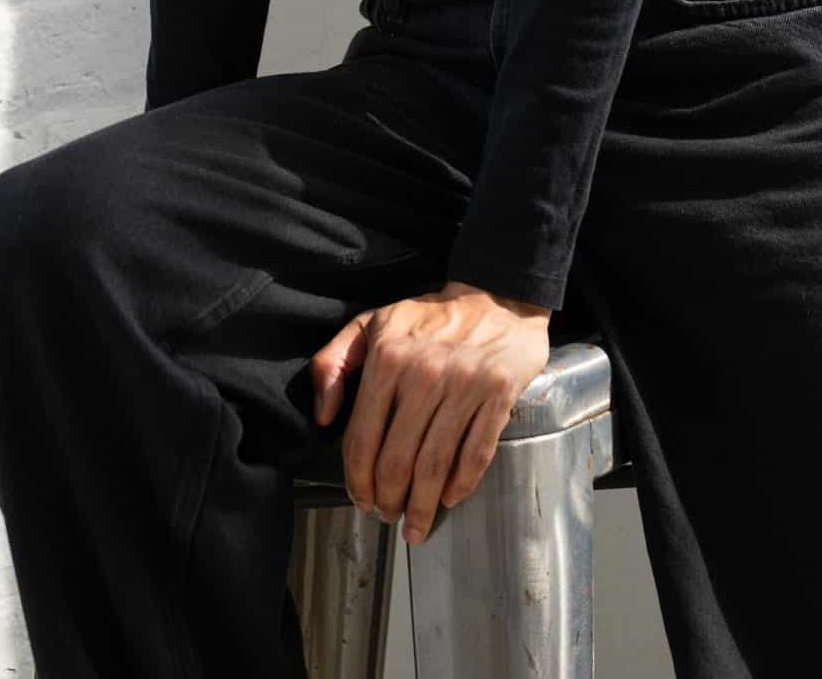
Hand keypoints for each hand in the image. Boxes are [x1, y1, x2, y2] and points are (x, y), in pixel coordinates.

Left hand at [308, 279, 551, 544]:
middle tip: (388, 516)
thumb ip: (332, 362)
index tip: (361, 500)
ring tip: (415, 526)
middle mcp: (424, 373)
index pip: (362, 438)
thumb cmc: (429, 317)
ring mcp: (464, 385)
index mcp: (387, 357)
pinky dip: (461, 484)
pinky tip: (450, 499)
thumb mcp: (371, 323)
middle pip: (398, 461)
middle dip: (389, 500)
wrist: (497, 296)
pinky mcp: (498, 394)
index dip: (358, 480)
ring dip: (422, 506)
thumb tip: (323, 416)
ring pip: (435, 465)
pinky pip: (476, 453)